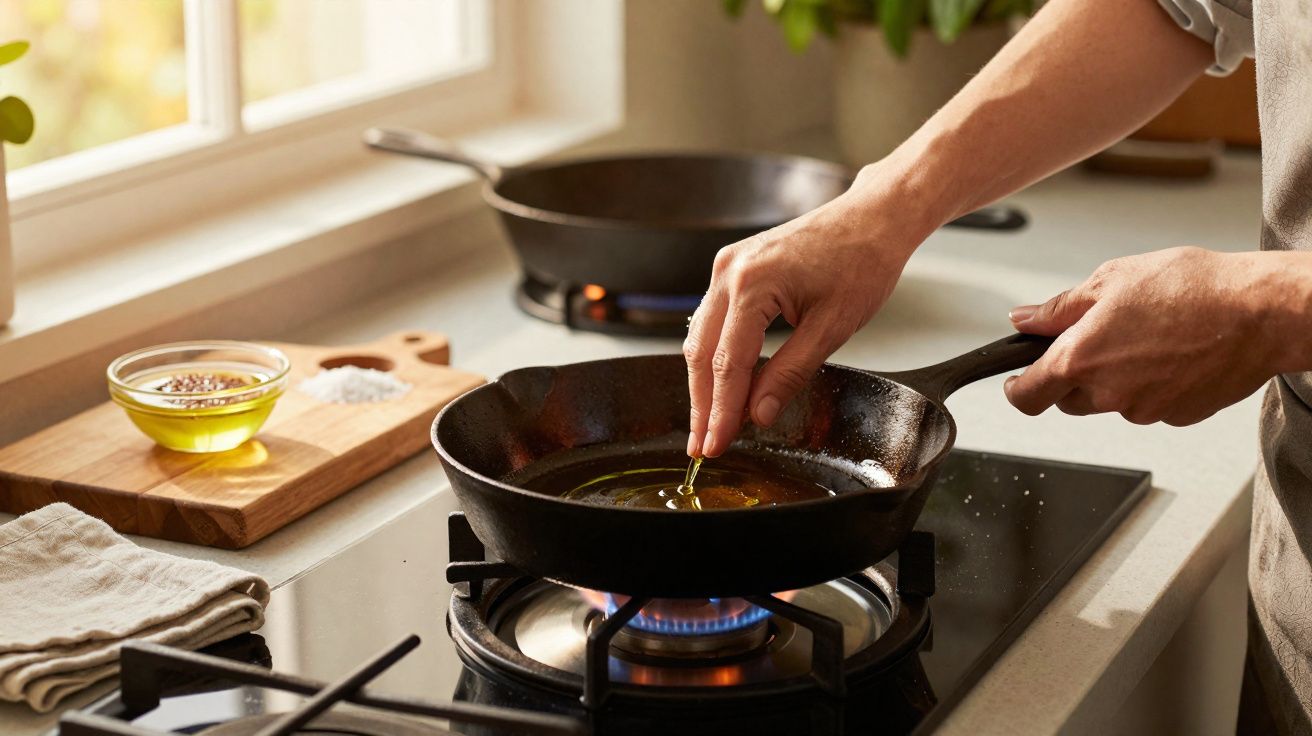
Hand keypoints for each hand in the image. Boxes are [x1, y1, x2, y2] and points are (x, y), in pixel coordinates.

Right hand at [684, 167, 934, 457]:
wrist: (872, 218)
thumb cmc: (862, 262)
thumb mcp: (832, 328)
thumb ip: (789, 373)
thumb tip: (759, 414)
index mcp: (752, 284)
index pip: (727, 364)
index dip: (720, 412)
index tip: (714, 446)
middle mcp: (729, 271)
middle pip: (700, 353)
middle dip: (702, 405)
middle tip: (701, 447)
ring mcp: (727, 266)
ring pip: (700, 337)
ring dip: (704, 384)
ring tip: (709, 424)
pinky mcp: (733, 268)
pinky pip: (713, 320)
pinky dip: (714, 356)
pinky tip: (722, 385)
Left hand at [1005, 247, 1305, 424]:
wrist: (1260, 312)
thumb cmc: (1191, 289)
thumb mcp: (1110, 280)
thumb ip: (1058, 308)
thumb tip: (1023, 320)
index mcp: (1081, 359)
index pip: (1026, 396)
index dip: (1016, 389)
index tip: (1016, 379)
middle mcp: (1108, 394)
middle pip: (1067, 400)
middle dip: (1072, 375)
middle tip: (1100, 338)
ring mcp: (1144, 410)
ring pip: (1110, 402)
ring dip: (1115, 378)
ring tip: (1148, 336)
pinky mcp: (1176, 416)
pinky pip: (1149, 405)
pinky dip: (1151, 384)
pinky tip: (1173, 353)